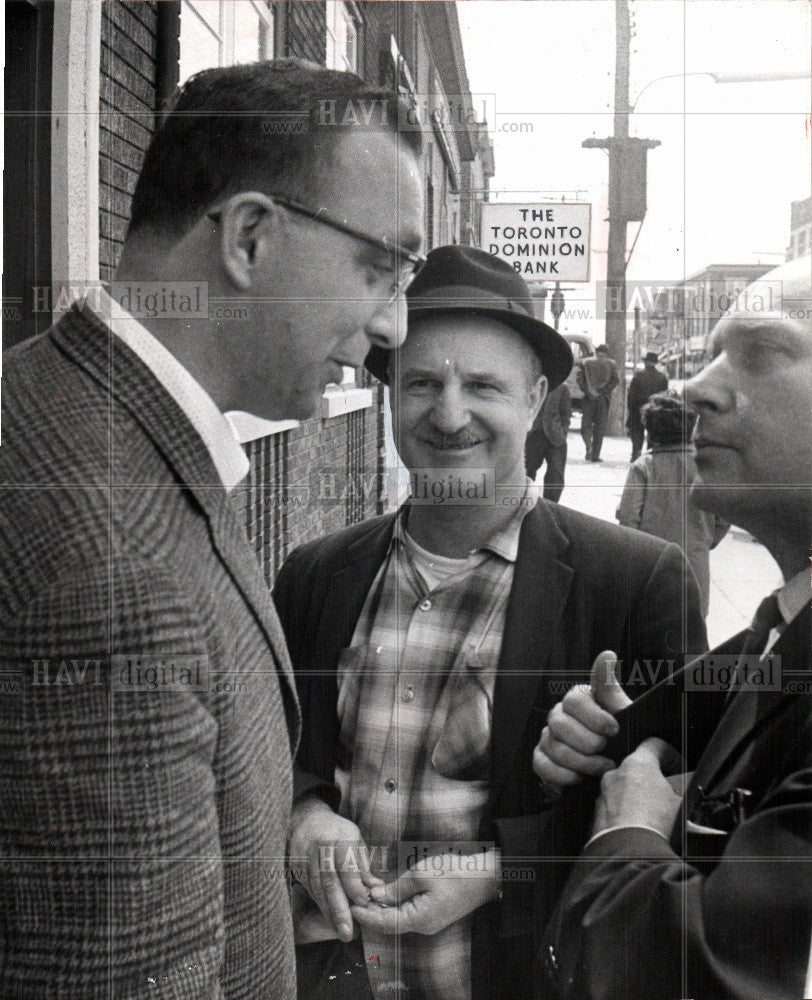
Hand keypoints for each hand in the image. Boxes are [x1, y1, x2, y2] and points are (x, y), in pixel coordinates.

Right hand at [288, 797, 382, 941]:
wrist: (306, 821)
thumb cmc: (338, 833)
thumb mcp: (355, 841)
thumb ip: (363, 866)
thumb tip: (376, 890)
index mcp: (339, 835)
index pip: (345, 864)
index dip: (354, 886)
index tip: (364, 904)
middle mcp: (320, 847)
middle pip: (328, 880)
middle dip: (339, 908)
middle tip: (348, 932)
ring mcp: (305, 858)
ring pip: (317, 889)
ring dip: (330, 913)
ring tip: (342, 932)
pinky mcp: (297, 869)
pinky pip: (310, 891)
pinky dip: (322, 907)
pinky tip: (332, 922)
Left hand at [350, 849, 501, 936]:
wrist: (484, 876)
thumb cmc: (454, 873)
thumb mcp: (422, 875)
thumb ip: (397, 888)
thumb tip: (375, 896)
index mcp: (419, 919)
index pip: (384, 923)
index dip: (366, 915)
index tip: (350, 906)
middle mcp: (422, 925)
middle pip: (390, 923)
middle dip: (371, 911)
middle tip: (354, 896)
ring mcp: (429, 920)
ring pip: (398, 917)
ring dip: (382, 907)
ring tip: (366, 892)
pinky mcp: (433, 912)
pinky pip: (408, 912)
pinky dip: (394, 904)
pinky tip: (386, 892)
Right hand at [533, 651, 631, 786]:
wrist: (614, 764)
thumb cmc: (617, 735)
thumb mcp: (619, 711)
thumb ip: (609, 685)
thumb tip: (606, 654)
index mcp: (576, 700)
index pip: (573, 700)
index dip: (594, 716)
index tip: (614, 729)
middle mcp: (557, 715)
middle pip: (560, 724)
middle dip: (587, 741)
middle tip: (607, 750)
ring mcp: (547, 737)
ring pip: (554, 747)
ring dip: (581, 762)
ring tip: (602, 767)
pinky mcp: (541, 759)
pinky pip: (542, 765)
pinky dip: (563, 774)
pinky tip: (580, 778)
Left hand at [591, 737, 684, 839]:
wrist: (630, 855)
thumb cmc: (657, 827)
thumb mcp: (682, 805)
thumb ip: (679, 793)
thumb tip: (679, 795)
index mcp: (638, 765)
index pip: (654, 745)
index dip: (670, 755)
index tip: (678, 767)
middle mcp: (615, 775)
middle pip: (636, 771)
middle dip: (651, 783)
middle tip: (666, 799)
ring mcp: (602, 795)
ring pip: (622, 791)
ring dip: (635, 801)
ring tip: (652, 821)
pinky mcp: (595, 816)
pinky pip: (612, 811)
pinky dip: (623, 817)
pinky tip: (636, 832)